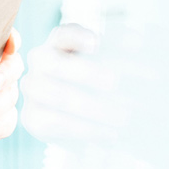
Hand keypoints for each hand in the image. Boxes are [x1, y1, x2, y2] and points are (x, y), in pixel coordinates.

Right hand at [20, 23, 128, 146]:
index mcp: (58, 43)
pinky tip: (111, 134)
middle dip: (87, 73)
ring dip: (93, 107)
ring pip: (57, 95)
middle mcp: (39, 61)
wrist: (76, 119)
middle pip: (55, 63)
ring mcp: (32, 89)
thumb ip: (118, 52)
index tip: (96, 43)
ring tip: (124, 117)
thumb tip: (137, 40)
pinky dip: (86, 129)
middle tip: (116, 82)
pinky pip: (57, 122)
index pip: (63, 34)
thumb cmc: (94, 85)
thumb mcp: (106, 64)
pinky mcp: (33, 117)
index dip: (77, 36)